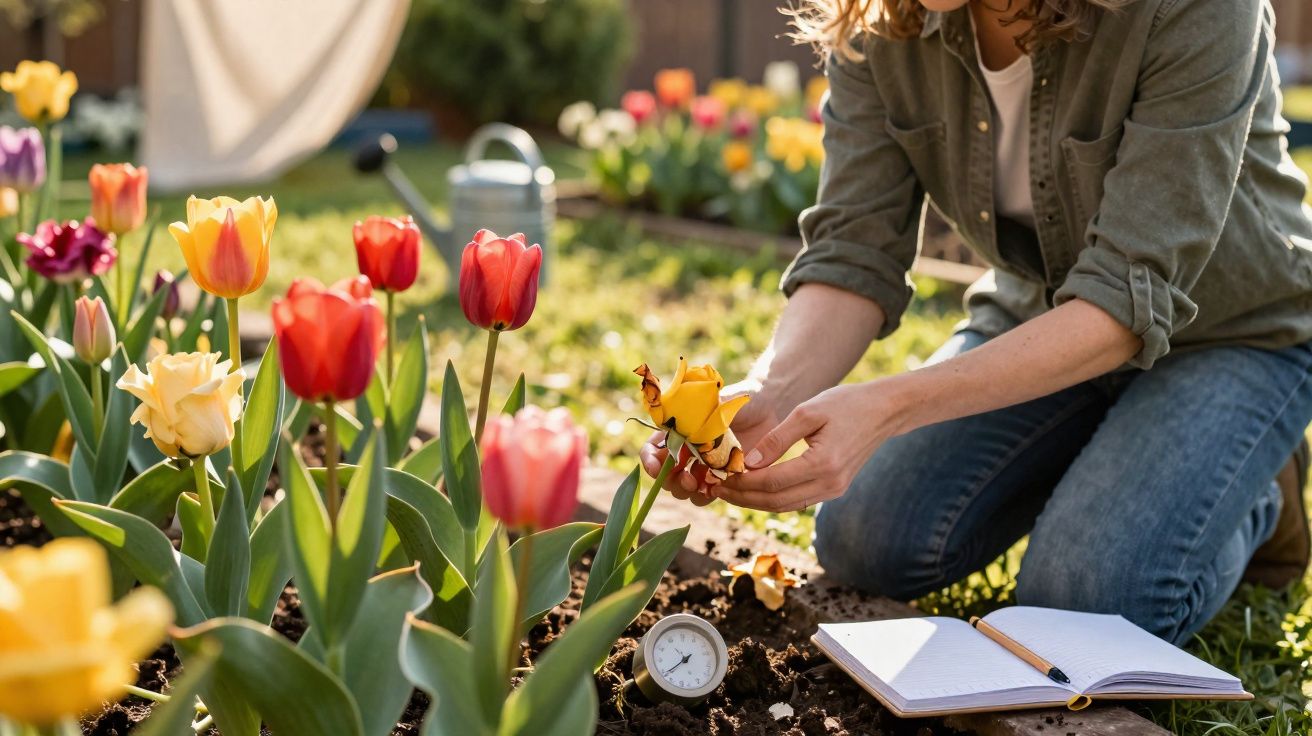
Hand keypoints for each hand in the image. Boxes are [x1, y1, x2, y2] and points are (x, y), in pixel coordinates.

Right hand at [638, 381, 781, 503]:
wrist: (767, 405)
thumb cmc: (737, 399)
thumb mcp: (710, 403)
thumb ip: (692, 418)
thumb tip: (676, 434)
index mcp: (678, 432)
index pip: (652, 450)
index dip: (650, 461)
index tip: (657, 469)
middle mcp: (688, 451)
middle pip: (666, 475)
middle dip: (672, 481)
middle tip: (688, 478)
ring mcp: (704, 466)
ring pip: (685, 489)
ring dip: (688, 491)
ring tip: (700, 484)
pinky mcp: (723, 476)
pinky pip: (708, 494)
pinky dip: (707, 495)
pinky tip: (716, 488)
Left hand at [714, 381, 906, 512]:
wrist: (884, 412)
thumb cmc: (845, 404)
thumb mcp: (808, 412)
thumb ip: (777, 438)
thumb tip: (750, 462)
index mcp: (823, 463)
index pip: (772, 482)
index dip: (743, 483)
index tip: (719, 477)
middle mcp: (830, 483)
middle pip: (776, 502)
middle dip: (743, 497)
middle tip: (716, 489)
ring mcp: (834, 490)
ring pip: (786, 506)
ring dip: (755, 501)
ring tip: (729, 491)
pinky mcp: (834, 489)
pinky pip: (797, 500)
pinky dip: (772, 498)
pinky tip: (754, 489)